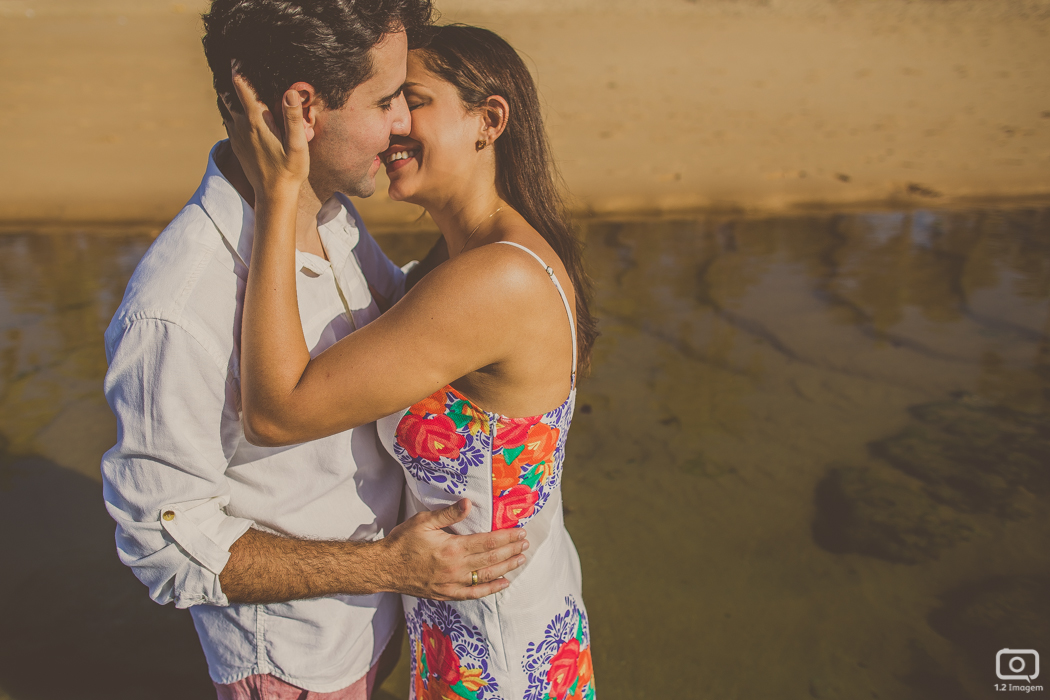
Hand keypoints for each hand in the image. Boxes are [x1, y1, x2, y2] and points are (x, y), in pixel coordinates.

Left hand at [222, 64, 309, 200]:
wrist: (274, 195)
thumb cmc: (290, 170)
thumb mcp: (297, 145)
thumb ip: (292, 118)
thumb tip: (289, 92)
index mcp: (256, 121)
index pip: (242, 88)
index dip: (239, 70)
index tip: (237, 56)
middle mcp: (241, 126)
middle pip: (229, 94)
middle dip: (231, 79)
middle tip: (235, 64)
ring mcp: (237, 136)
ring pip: (226, 107)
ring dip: (229, 93)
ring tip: (234, 81)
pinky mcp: (237, 145)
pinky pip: (228, 120)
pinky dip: (230, 108)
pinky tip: (237, 106)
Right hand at [376, 499, 528, 599]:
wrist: (384, 568)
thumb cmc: (403, 541)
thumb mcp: (423, 521)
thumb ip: (448, 514)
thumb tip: (468, 503)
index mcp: (452, 548)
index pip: (488, 542)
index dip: (507, 537)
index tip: (520, 532)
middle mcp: (456, 568)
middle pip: (491, 558)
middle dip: (511, 550)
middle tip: (526, 543)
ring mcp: (452, 584)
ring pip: (486, 576)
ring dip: (506, 568)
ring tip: (521, 559)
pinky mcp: (447, 594)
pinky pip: (474, 594)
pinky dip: (491, 589)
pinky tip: (503, 583)